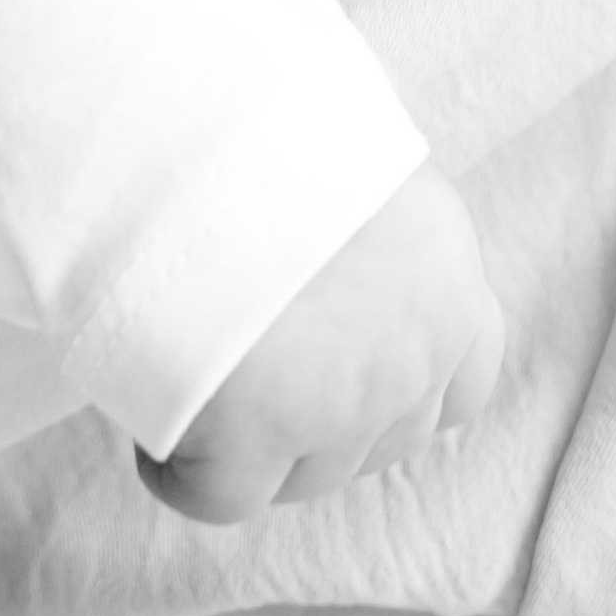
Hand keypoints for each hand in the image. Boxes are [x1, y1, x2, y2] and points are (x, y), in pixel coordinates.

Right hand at [138, 164, 504, 526]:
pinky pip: (220, 496)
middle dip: (319, 417)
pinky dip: (183, 471)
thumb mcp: (352, 149)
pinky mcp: (255, 437)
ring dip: (253, 446)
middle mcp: (411, 355)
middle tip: (247, 359)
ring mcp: (339, 408)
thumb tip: (330, 255)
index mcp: (446, 276)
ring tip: (190, 376)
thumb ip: (364, 220)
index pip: (460, 384)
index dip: (398, 387)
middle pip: (377, 441)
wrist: (199, 133)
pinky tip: (155, 424)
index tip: (337, 360)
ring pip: (302, 476)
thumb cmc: (266, 119)